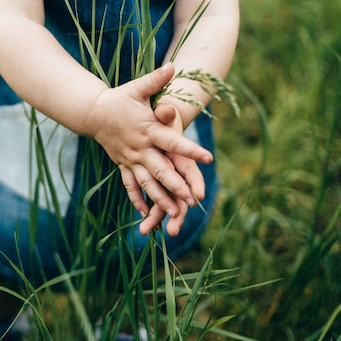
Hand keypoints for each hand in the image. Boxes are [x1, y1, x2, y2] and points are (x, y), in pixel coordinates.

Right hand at [87, 63, 211, 229]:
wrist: (93, 112)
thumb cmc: (120, 99)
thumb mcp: (137, 88)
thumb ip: (156, 80)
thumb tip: (172, 65)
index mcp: (148, 130)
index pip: (172, 141)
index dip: (190, 149)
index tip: (208, 156)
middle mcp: (140, 148)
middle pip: (160, 171)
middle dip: (177, 187)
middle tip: (193, 200)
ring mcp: (130, 159)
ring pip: (147, 183)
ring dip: (160, 199)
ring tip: (175, 214)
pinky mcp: (123, 165)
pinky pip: (130, 186)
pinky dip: (137, 199)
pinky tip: (145, 214)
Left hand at [138, 102, 205, 235]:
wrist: (161, 118)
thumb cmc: (162, 114)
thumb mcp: (163, 111)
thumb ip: (165, 113)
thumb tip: (166, 109)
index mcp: (180, 156)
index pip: (190, 172)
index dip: (194, 183)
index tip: (197, 196)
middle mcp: (176, 170)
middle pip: (179, 195)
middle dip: (176, 213)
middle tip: (171, 231)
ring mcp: (167, 177)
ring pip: (166, 201)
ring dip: (158, 217)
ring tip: (145, 232)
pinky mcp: (156, 180)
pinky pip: (153, 199)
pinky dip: (149, 211)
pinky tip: (143, 226)